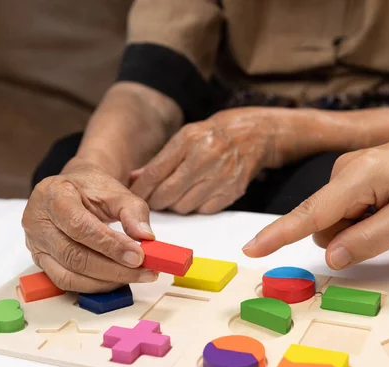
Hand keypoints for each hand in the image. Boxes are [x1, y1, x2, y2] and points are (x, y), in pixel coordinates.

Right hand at [22, 159, 158, 292]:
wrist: (73, 190)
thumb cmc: (91, 189)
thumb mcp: (115, 190)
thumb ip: (132, 210)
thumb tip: (145, 237)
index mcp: (52, 196)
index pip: (79, 226)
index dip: (110, 245)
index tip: (138, 256)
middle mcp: (37, 222)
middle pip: (74, 256)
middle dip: (114, 269)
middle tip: (145, 271)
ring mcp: (36, 245)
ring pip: (69, 275)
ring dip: (106, 282)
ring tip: (136, 276)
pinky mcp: (41, 262)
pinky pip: (67, 282)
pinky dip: (95, 286)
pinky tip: (117, 280)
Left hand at [129, 108, 281, 213]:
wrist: (254, 135)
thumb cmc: (214, 134)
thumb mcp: (185, 136)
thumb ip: (160, 159)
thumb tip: (135, 178)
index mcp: (189, 140)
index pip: (156, 173)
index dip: (141, 189)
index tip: (133, 195)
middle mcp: (204, 158)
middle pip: (167, 193)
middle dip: (155, 201)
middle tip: (152, 200)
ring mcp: (220, 177)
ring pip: (183, 206)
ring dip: (174, 205)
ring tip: (174, 197)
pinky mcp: (232, 192)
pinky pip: (203, 210)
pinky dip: (194, 207)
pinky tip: (193, 197)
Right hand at [242, 125, 388, 268]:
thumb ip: (368, 242)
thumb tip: (331, 258)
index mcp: (356, 177)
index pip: (310, 215)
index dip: (278, 235)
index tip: (250, 249)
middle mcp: (341, 170)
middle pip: (324, 225)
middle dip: (349, 235)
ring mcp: (342, 170)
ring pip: (332, 220)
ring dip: (357, 225)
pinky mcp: (347, 174)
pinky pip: (341, 209)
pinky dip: (360, 215)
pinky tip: (385, 200)